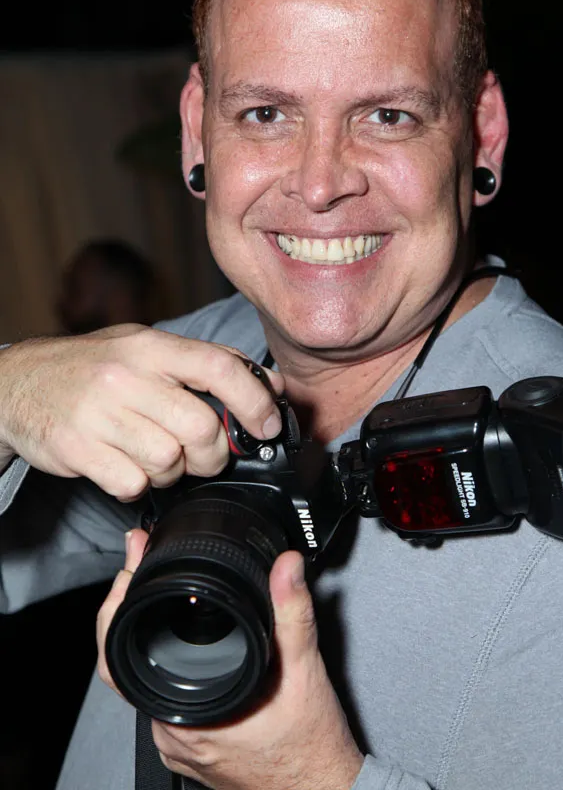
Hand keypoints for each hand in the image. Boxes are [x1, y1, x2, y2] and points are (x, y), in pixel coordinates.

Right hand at [0, 325, 283, 497]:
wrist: (16, 384)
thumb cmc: (92, 368)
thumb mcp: (145, 348)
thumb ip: (205, 363)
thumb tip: (268, 385)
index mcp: (149, 346)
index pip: (218, 367)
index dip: (254, 400)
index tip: (268, 424)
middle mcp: (125, 376)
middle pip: (200, 427)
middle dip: (214, 453)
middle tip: (205, 455)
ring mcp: (98, 414)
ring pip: (169, 460)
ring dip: (173, 470)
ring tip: (157, 457)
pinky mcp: (76, 450)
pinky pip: (132, 483)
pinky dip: (138, 483)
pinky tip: (127, 466)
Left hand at [98, 530, 363, 789]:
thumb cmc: (311, 748)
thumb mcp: (305, 672)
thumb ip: (293, 614)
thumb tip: (285, 568)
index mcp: (188, 716)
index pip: (121, 659)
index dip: (117, 609)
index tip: (129, 571)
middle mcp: (174, 735)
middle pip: (132, 664)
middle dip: (133, 609)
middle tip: (139, 567)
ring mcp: (181, 745)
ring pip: (151, 680)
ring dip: (151, 636)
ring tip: (156, 591)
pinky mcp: (194, 748)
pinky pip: (169, 699)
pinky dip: (170, 663)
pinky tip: (184, 641)